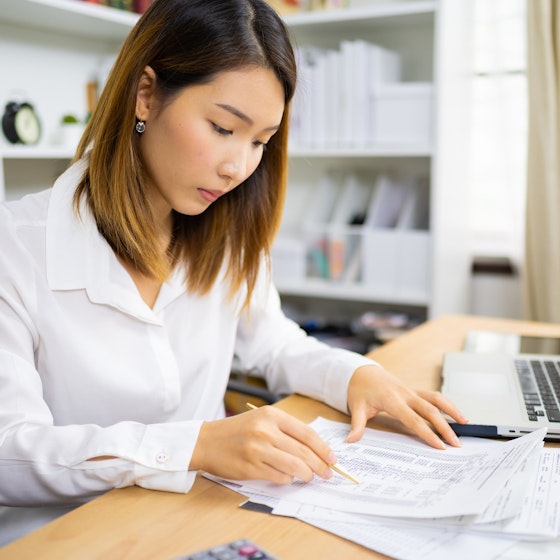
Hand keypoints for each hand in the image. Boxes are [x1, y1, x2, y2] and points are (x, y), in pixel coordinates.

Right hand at [190, 405, 335, 483]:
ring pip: (294, 466)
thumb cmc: (237, 431)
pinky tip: (289, 478)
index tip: (332, 458)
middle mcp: (265, 430)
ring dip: (307, 474)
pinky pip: (279, 477)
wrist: (206, 441)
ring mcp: (257, 449)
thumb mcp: (261, 420)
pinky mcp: (250, 467)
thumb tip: (315, 448)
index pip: (306, 433)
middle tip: (328, 473)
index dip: (323, 448)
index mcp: (271, 415)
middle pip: (303, 451)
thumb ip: (285, 430)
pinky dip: (288, 479)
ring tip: (311, 477)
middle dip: (320, 464)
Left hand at [346, 364, 467, 448]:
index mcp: (391, 399)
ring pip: (435, 399)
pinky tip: (456, 414)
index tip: (440, 445)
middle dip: (444, 427)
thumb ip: (357, 425)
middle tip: (456, 444)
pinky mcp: (413, 390)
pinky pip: (433, 396)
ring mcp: (411, 390)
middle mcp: (404, 394)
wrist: (361, 372)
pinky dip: (446, 404)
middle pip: (429, 410)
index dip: (427, 433)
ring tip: (465, 424)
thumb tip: (351, 440)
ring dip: (451, 410)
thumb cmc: (359, 389)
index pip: (413, 419)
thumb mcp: (356, 406)